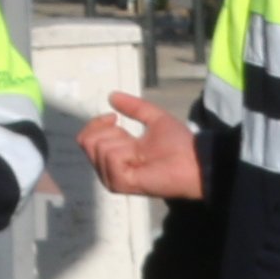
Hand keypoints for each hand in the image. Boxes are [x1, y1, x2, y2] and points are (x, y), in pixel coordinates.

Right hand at [82, 91, 207, 201]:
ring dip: (123, 144)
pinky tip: (140, 161)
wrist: (194, 162)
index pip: (85, 138)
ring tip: (140, 154)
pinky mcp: (119, 183)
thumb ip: (134, 107)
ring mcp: (112, 177)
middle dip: (111, 133)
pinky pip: (110, 157)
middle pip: (87, 141)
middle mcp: (108, 168)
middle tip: (133, 142)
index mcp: (114, 155)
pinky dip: (126, 153)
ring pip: (98, 147)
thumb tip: (112, 95)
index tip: (114, 118)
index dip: (96, 123)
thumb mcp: (154, 118)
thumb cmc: (178, 144)